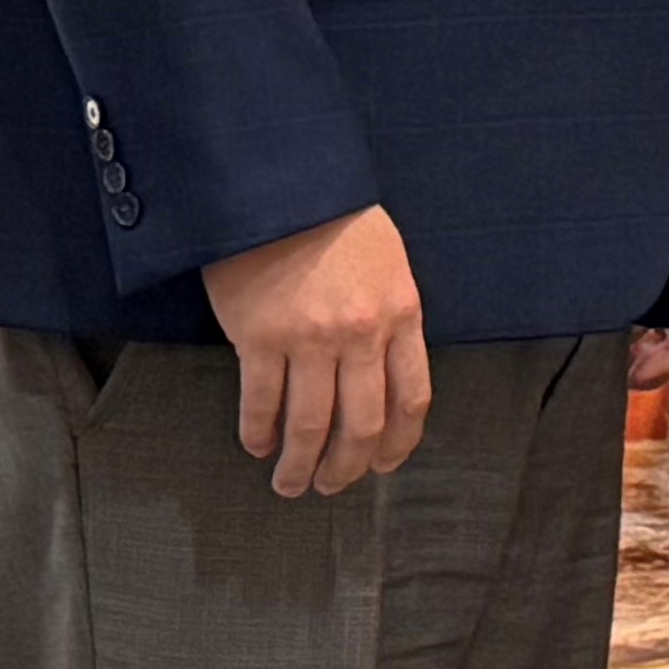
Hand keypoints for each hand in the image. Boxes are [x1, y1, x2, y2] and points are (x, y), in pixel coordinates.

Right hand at [204, 202, 431, 496]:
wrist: (280, 183)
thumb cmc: (336, 222)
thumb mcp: (388, 265)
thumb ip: (390, 320)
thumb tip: (382, 381)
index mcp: (401, 314)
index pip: (411, 399)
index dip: (398, 444)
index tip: (382, 465)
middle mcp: (361, 333)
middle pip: (362, 425)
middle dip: (346, 468)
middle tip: (330, 486)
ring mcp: (310, 338)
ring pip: (310, 426)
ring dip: (299, 466)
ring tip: (290, 483)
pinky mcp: (259, 337)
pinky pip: (261, 403)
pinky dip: (259, 433)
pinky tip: (257, 444)